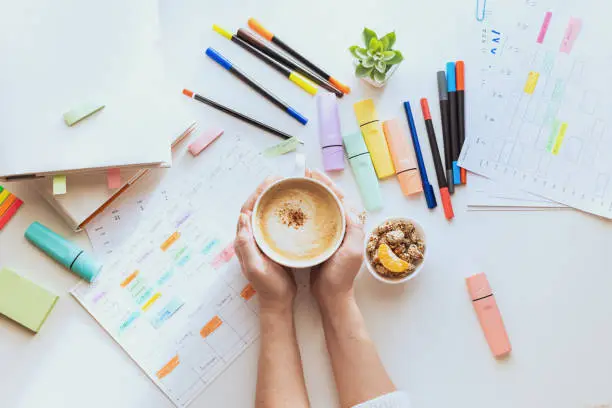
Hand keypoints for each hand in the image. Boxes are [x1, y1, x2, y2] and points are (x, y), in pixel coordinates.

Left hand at [234, 177, 296, 313]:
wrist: (278, 302)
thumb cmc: (268, 286)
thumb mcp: (255, 266)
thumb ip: (246, 244)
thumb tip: (243, 217)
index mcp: (245, 239)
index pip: (249, 208)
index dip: (259, 192)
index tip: (272, 180)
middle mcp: (252, 236)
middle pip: (258, 206)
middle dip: (268, 190)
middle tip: (284, 178)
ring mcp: (263, 239)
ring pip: (267, 212)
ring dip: (276, 198)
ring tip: (290, 187)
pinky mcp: (273, 243)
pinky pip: (276, 221)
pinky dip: (284, 211)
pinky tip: (296, 207)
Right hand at [306, 170, 364, 307]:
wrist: (332, 296)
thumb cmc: (341, 276)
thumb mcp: (350, 251)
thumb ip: (352, 228)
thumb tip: (346, 204)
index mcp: (351, 226)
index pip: (340, 197)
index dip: (327, 184)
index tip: (314, 173)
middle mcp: (343, 227)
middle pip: (331, 199)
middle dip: (318, 185)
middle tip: (303, 175)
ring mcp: (332, 234)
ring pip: (322, 208)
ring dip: (312, 196)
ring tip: (298, 186)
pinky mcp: (321, 241)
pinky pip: (315, 220)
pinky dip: (306, 211)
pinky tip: (295, 208)